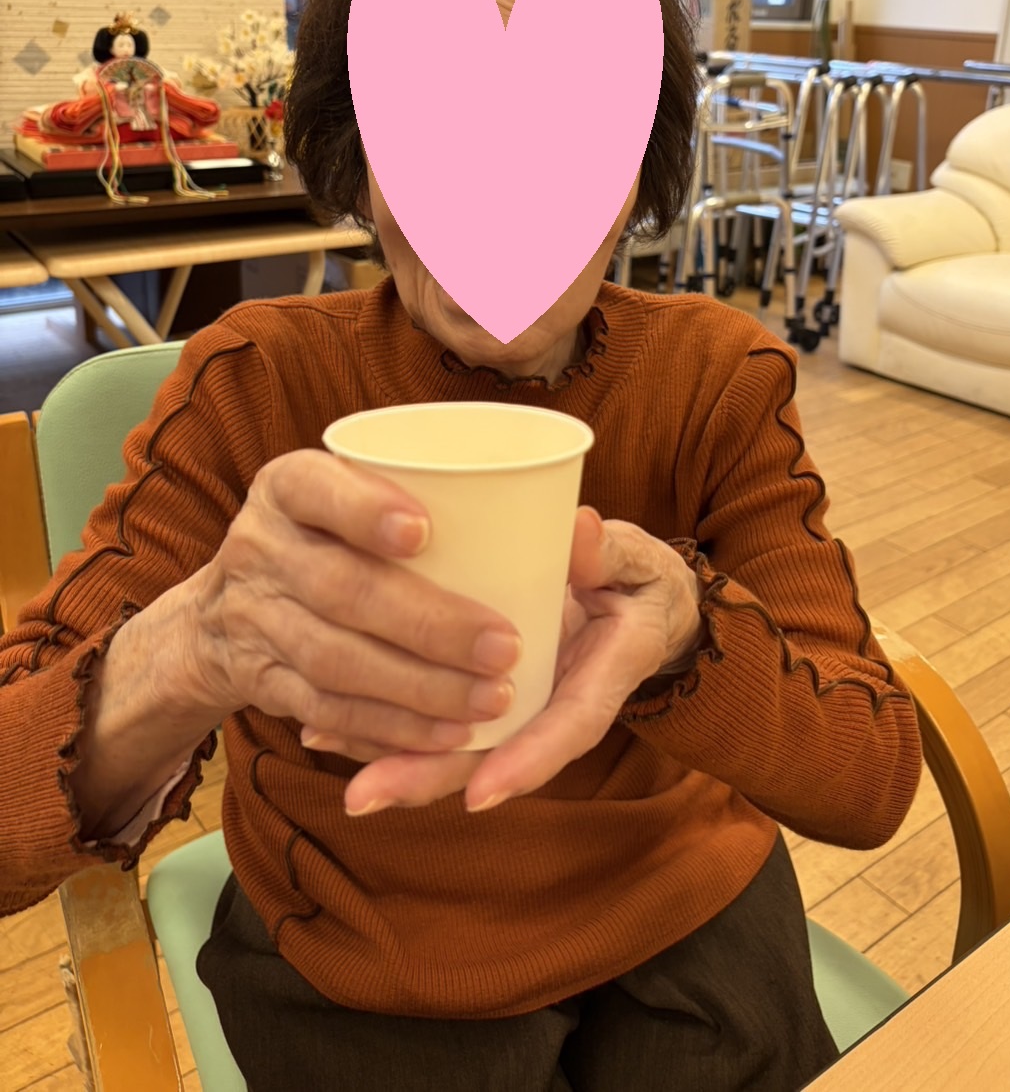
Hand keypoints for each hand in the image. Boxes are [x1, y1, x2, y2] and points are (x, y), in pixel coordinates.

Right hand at [186, 450, 523, 755]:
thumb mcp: (349, 488)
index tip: (423, 530)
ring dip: (420, 689)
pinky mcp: (262, 681)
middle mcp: (261, 549)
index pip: (315, 487)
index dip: (364, 510)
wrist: (222, 606)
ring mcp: (256, 620)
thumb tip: (574, 527)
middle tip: (504, 648)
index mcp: (287, 487)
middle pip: (341, 589)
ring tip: (491, 700)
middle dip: (427, 625)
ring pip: (337, 662)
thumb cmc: (331, 532)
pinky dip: (391, 729)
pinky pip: (329, 711)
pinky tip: (448, 736)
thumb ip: (431, 493)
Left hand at [337, 509, 704, 815]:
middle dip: (430, 775)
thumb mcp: (635, 560)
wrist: (643, 604)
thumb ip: (607, 550)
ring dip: (395, 754)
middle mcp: (555, 702)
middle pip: (495, 753)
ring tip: (328, 752)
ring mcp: (520, 701)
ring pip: (459, 741)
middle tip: (365, 796)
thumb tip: (580, 531)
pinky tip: (325, 722)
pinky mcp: (490, 692)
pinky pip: (441, 716)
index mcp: (603, 675)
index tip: (480, 795)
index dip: (526, 760)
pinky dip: (386, 721)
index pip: (570, 725)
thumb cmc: (637, 579)